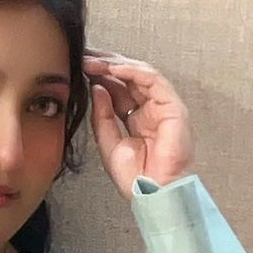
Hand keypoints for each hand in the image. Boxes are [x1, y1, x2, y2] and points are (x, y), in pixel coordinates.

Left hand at [83, 49, 194, 199]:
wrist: (153, 195)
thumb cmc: (135, 178)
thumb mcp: (109, 143)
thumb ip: (102, 116)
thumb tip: (97, 88)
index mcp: (137, 119)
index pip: (118, 90)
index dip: (100, 77)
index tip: (78, 67)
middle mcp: (151, 110)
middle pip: (129, 78)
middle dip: (105, 66)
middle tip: (84, 57)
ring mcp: (164, 107)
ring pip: (141, 74)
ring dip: (115, 65)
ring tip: (93, 62)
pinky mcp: (174, 107)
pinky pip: (153, 80)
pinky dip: (133, 71)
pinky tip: (113, 68)